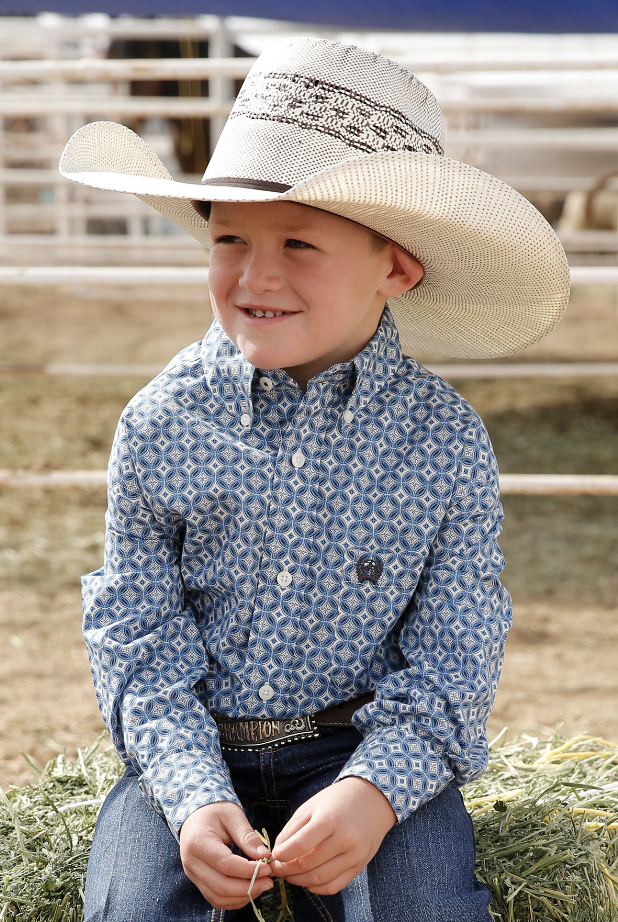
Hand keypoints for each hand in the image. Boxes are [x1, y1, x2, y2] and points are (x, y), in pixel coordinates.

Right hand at [179, 801, 273, 909]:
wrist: (195, 816)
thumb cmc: (215, 812)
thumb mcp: (233, 815)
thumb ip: (248, 837)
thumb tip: (265, 856)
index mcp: (199, 842)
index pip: (226, 864)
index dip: (249, 870)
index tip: (268, 868)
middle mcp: (192, 862)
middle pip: (221, 886)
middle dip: (248, 888)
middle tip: (269, 881)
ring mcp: (193, 875)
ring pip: (218, 898)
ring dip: (243, 896)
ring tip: (262, 885)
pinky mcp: (198, 882)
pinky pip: (216, 899)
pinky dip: (234, 900)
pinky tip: (249, 890)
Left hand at [269, 777, 395, 894]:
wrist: (372, 799)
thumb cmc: (338, 800)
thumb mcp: (312, 805)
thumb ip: (292, 829)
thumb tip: (277, 853)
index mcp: (330, 819)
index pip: (300, 846)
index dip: (282, 855)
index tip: (273, 857)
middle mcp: (345, 839)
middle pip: (308, 865)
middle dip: (287, 871)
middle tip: (276, 869)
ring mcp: (355, 855)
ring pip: (320, 879)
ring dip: (299, 881)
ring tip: (289, 875)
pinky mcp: (360, 865)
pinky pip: (335, 886)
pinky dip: (317, 888)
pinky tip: (307, 881)